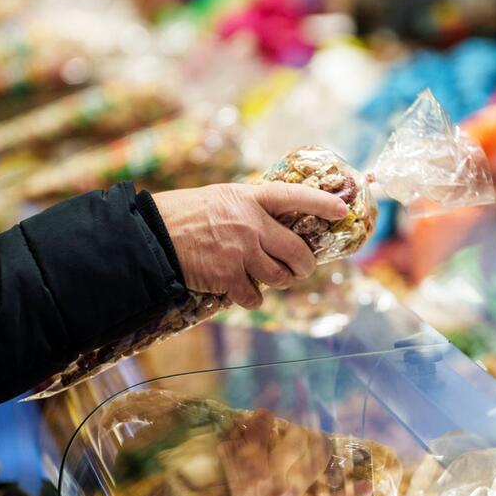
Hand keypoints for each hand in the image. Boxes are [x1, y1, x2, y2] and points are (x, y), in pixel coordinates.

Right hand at [153, 183, 347, 307]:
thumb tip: (279, 225)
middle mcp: (250, 223)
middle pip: (297, 250)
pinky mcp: (227, 276)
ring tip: (274, 278)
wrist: (152, 235)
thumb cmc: (187, 214)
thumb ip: (252, 209)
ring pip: (280, 277)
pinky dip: (253, 298)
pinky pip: (254, 295)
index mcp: (250, 198)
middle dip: (305, 264)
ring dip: (281, 281)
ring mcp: (241, 251)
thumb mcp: (224, 198)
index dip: (322, 203)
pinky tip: (246, 291)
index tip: (343, 210)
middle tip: (303, 268)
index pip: (295, 197)